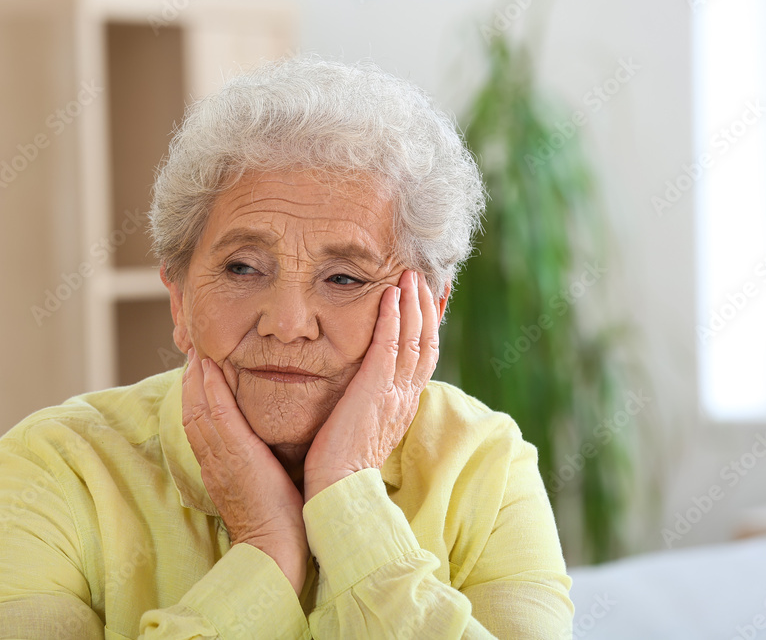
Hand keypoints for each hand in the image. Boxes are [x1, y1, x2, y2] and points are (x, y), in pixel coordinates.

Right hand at [181, 348, 308, 593]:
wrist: (274, 550)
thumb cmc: (278, 521)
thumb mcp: (261, 483)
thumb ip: (258, 460)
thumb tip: (270, 442)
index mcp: (217, 465)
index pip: (200, 419)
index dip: (195, 391)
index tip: (198, 365)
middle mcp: (212, 458)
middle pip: (192, 408)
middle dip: (190, 377)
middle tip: (192, 347)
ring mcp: (219, 457)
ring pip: (198, 408)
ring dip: (195, 376)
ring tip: (196, 348)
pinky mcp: (234, 456)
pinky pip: (216, 416)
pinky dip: (209, 391)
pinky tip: (208, 368)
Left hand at [303, 269, 439, 500]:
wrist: (338, 489)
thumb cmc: (340, 466)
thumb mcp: (362, 429)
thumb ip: (367, 406)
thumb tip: (359, 392)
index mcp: (403, 406)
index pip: (423, 358)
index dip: (427, 328)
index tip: (425, 302)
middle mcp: (406, 396)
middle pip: (426, 342)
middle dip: (425, 308)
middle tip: (422, 279)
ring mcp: (393, 393)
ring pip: (414, 339)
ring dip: (412, 304)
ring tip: (410, 276)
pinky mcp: (375, 390)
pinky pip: (390, 346)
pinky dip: (393, 318)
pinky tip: (389, 295)